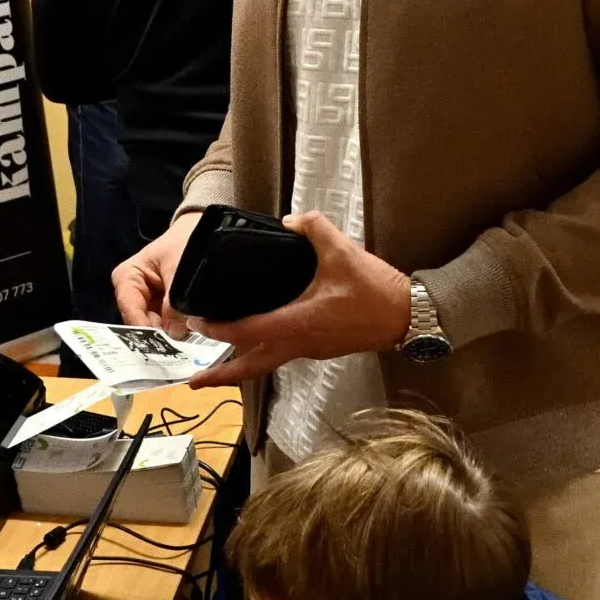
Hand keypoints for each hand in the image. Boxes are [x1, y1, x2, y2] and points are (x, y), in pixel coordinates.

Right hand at [114, 209, 202, 334]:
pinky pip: (166, 325)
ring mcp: (148, 303)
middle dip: (157, 335)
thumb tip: (174, 332)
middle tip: (174, 348)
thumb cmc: (184, 242)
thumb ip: (175, 301)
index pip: (130, 308)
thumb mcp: (180, 269)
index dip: (144, 327)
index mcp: (127, 277)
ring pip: (154, 327)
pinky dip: (176, 330)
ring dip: (168, 335)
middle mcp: (132, 293)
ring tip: (184, 340)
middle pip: (140, 322)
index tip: (158, 344)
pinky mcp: (162, 310)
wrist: (200, 232)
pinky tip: (188, 335)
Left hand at [188, 213, 410, 389]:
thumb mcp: (343, 251)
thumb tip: (290, 220)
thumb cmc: (374, 290)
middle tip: (192, 380)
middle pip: (251, 368)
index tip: (196, 322)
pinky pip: (280, 355)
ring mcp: (308, 350)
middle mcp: (298, 344)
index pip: (247, 333)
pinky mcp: (318, 348)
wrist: (406, 315)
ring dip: (238, 367)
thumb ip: (313, 228)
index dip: (219, 330)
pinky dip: (260, 353)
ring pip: (265, 365)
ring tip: (214, 366)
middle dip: (220, 376)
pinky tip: (254, 340)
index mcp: (297, 323)